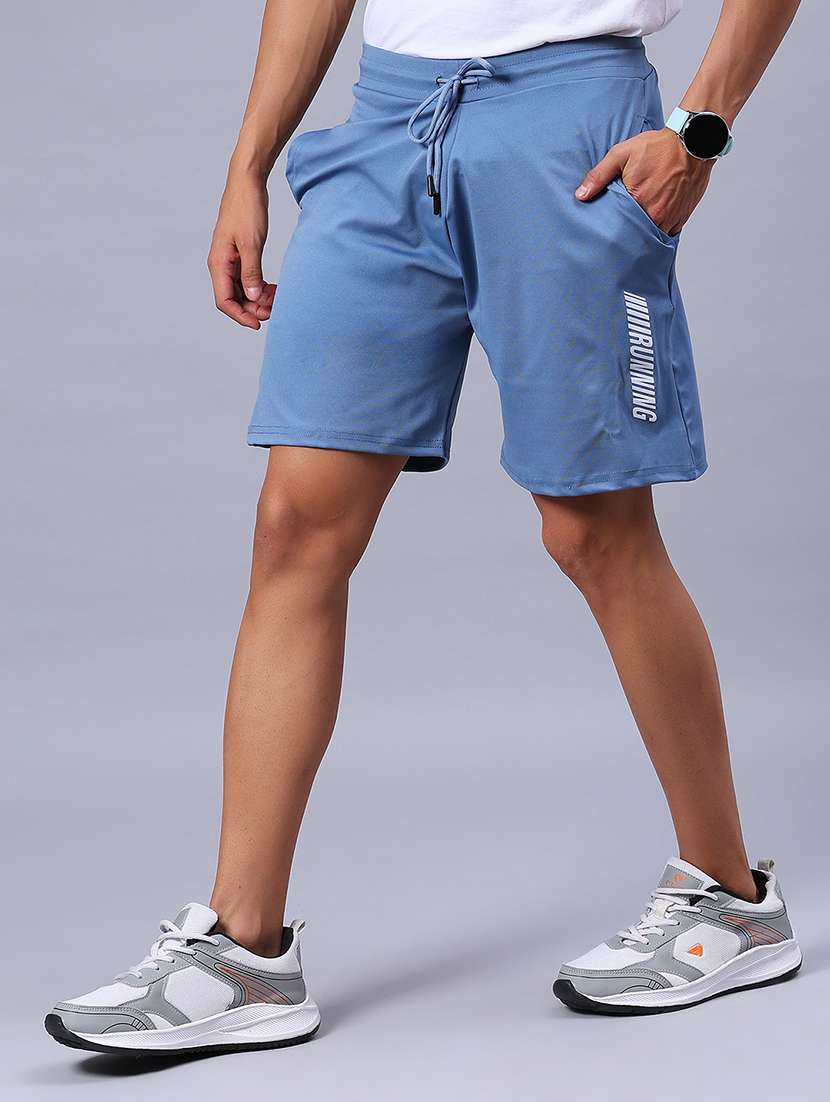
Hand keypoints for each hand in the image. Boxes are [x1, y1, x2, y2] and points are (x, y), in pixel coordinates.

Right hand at [208, 174, 275, 328]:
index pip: (224, 301)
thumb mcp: (252, 243)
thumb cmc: (247, 208)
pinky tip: (273, 288)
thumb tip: (253, 298)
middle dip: (253, 308)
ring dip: (258, 298)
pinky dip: (260, 286)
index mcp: (218, 263)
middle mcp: (221, 264)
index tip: (259, 324)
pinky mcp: (240, 254)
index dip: (241, 316)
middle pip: (233, 298)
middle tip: (275, 309)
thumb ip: (251, 272)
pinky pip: (247, 278)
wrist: (247, 182)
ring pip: (242, 290)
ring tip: (277, 298)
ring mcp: (230, 259)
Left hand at [575, 128, 713, 235]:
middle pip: (635, 236)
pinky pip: (667, 233)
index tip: (604, 234)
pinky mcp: (682, 217)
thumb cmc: (658, 146)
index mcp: (638, 201)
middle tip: (615, 240)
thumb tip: (580, 195)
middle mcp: (656, 214)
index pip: (618, 227)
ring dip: (642, 236)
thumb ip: (599, 175)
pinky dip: (658, 231)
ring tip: (632, 234)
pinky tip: (650, 226)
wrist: (694, 141)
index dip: (611, 231)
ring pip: (652, 237)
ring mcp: (671, 217)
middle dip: (626, 238)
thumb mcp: (622, 154)